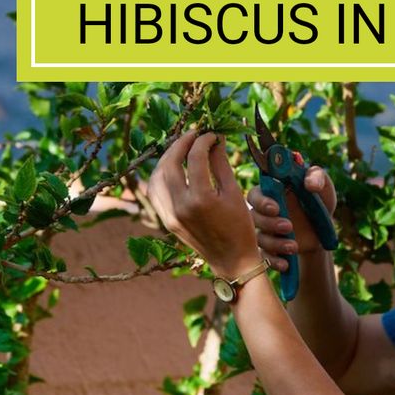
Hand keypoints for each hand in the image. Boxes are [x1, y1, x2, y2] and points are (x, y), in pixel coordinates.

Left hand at [147, 131, 260, 277]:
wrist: (231, 261)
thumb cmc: (240, 227)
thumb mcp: (234, 192)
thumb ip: (221, 163)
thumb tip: (216, 139)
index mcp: (200, 199)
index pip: (195, 157)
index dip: (203, 140)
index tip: (212, 134)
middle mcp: (180, 207)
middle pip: (170, 163)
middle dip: (181, 143)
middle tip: (194, 134)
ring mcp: (169, 215)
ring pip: (157, 176)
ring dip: (167, 157)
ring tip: (183, 148)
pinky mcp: (166, 220)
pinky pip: (155, 192)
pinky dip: (160, 175)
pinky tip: (173, 167)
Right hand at [249, 165, 336, 272]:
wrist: (325, 229)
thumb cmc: (320, 199)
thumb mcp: (323, 185)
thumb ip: (317, 177)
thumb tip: (309, 183)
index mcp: (272, 191)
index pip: (255, 194)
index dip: (261, 201)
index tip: (275, 208)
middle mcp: (265, 211)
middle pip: (254, 217)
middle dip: (269, 223)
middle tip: (288, 227)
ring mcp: (267, 231)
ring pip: (259, 238)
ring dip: (275, 243)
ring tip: (294, 246)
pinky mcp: (271, 249)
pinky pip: (264, 257)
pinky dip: (273, 262)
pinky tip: (286, 264)